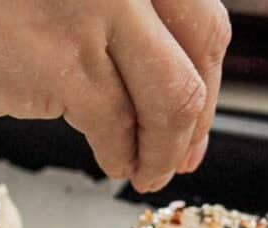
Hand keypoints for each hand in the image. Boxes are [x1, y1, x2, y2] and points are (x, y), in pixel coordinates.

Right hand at [0, 0, 230, 191]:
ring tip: (148, 172)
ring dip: (168, 147)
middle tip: (184, 153)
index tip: (195, 111)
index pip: (201, 16)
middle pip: (202, 51)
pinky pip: (117, 125)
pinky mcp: (59, 64)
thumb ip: (97, 12)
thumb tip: (141, 70)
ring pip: (171, 97)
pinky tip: (113, 164)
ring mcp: (95, 13)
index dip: (208, 73)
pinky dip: (124, 154)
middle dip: (199, 115)